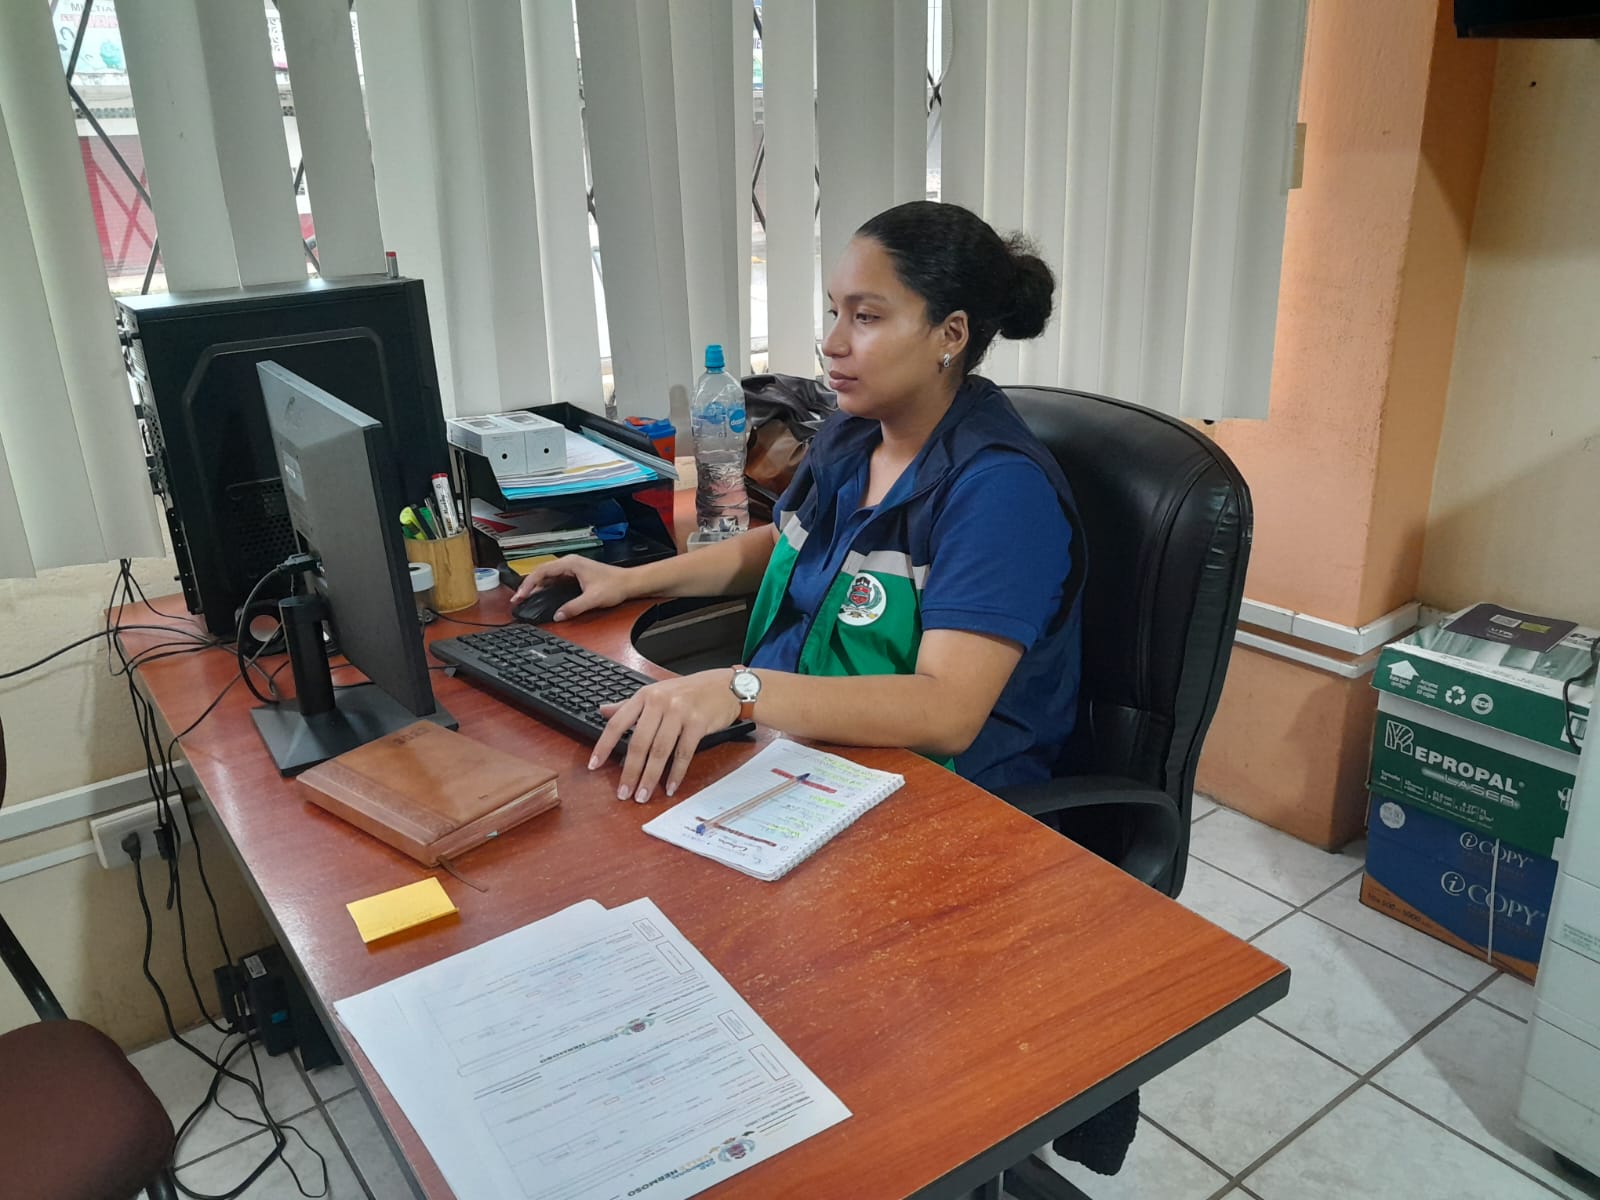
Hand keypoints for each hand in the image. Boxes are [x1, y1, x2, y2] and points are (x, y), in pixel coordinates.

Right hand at [510, 555, 632, 620]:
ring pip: (547, 577)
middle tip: (517, 600)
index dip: (528, 584)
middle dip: (528, 586)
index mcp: (570, 563)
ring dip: (535, 587)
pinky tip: (540, 597)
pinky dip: (545, 588)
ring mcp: (571, 569)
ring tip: (524, 599)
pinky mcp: (574, 575)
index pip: (542, 571)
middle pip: (541, 573)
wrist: (629, 583)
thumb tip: (558, 615)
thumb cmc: (615, 585)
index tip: (520, 595)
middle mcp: (569, 563)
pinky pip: (555, 581)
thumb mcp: (593, 599)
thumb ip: (574, 607)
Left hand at [589, 670, 740, 803]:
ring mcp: (680, 712)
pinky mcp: (698, 723)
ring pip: (660, 751)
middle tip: (623, 792)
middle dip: (630, 771)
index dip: (604, 746)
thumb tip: (603, 711)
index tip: (594, 765)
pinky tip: (670, 787)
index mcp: (645, 695)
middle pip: (639, 743)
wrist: (725, 686)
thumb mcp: (656, 692)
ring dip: (650, 777)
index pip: (618, 723)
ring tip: (643, 795)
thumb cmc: (690, 691)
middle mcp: (660, 702)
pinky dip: (676, 774)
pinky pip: (683, 753)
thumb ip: (629, 705)